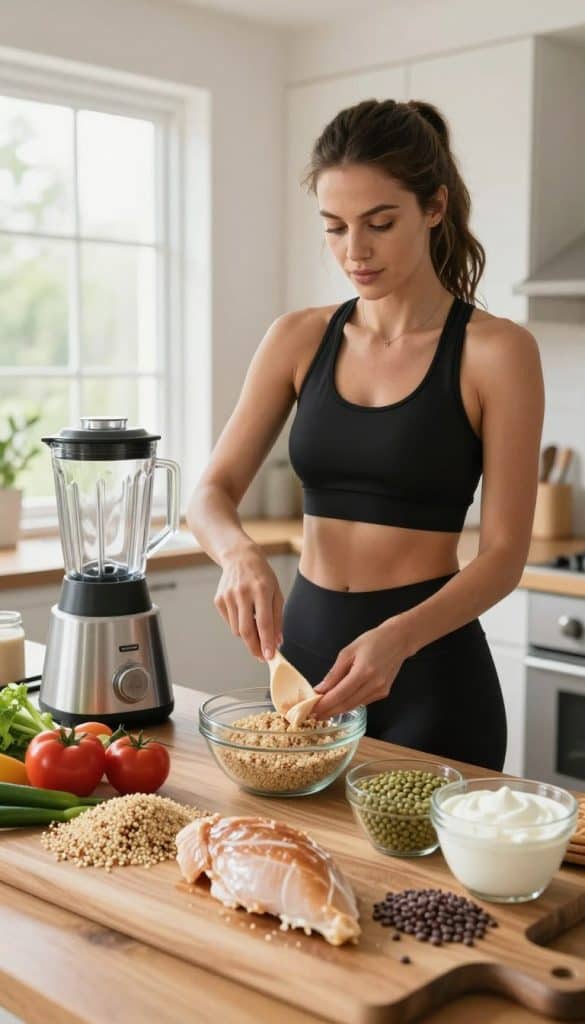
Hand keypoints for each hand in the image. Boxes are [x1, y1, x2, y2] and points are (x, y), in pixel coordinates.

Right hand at [214, 542, 283, 660]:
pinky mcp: (219, 599)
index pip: (264, 622)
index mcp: (261, 590)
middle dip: (254, 647)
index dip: (266, 642)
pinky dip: (238, 623)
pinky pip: (230, 621)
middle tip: (261, 656)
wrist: (240, 557)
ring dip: (248, 634)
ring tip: (254, 622)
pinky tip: (243, 610)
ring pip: (237, 629)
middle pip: (246, 630)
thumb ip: (277, 618)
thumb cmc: (262, 576)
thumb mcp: (276, 593)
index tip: (269, 656)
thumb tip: (277, 642)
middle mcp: (243, 593)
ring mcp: (228, 596)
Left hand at [312, 620, 408, 718]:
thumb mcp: (348, 652)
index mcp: (363, 672)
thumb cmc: (373, 641)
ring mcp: (380, 690)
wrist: (398, 640)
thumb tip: (320, 689)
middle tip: (314, 714)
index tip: (311, 709)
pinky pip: (362, 702)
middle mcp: (374, 684)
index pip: (339, 694)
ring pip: (354, 705)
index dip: (325, 704)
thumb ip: (334, 673)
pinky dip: (349, 703)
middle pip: (346, 704)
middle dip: (329, 711)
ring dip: (338, 710)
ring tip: (323, 710)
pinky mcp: (383, 693)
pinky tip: (339, 702)